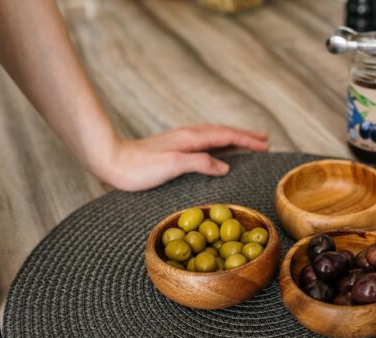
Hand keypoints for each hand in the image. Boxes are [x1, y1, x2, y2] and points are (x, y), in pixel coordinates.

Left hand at [99, 124, 267, 190]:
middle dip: (244, 135)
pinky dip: (219, 141)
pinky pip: (205, 140)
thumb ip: (200, 162)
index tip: (265, 145)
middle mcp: (188, 135)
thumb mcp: (172, 166)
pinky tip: (216, 147)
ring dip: (232, 137)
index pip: (226, 137)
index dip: (247, 140)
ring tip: (247, 140)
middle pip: (223, 132)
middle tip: (264, 139)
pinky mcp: (174, 146)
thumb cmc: (139, 169)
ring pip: (214, 134)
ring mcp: (180, 139)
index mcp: (191, 139)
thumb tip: (226, 167)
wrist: (111, 161)